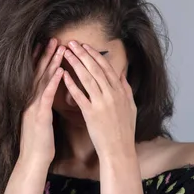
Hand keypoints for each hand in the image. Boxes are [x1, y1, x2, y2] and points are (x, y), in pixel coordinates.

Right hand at [19, 38, 64, 164]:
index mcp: (31, 102)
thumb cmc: (40, 144)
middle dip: (45, 55)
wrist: (33, 160)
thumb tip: (49, 97)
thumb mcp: (41, 122)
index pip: (36, 77)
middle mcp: (30, 101)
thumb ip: (43, 107)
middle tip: (53, 39)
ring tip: (59, 48)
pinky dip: (53, 83)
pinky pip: (46, 96)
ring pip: (42, 80)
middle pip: (37, 74)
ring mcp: (33, 107)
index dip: (41, 60)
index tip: (47, 45)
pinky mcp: (39, 116)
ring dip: (50, 63)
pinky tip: (60, 72)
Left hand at [62, 41, 136, 157]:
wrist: (119, 150)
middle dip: (83, 54)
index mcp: (121, 92)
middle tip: (71, 42)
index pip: (107, 68)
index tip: (85, 46)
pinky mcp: (91, 114)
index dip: (95, 55)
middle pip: (95, 69)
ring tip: (65, 53)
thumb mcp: (131, 107)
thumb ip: (126, 89)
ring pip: (87, 78)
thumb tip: (122, 74)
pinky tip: (62, 75)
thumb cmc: (124, 131)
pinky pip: (79, 96)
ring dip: (75, 64)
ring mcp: (102, 103)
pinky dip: (71, 84)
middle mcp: (112, 94)